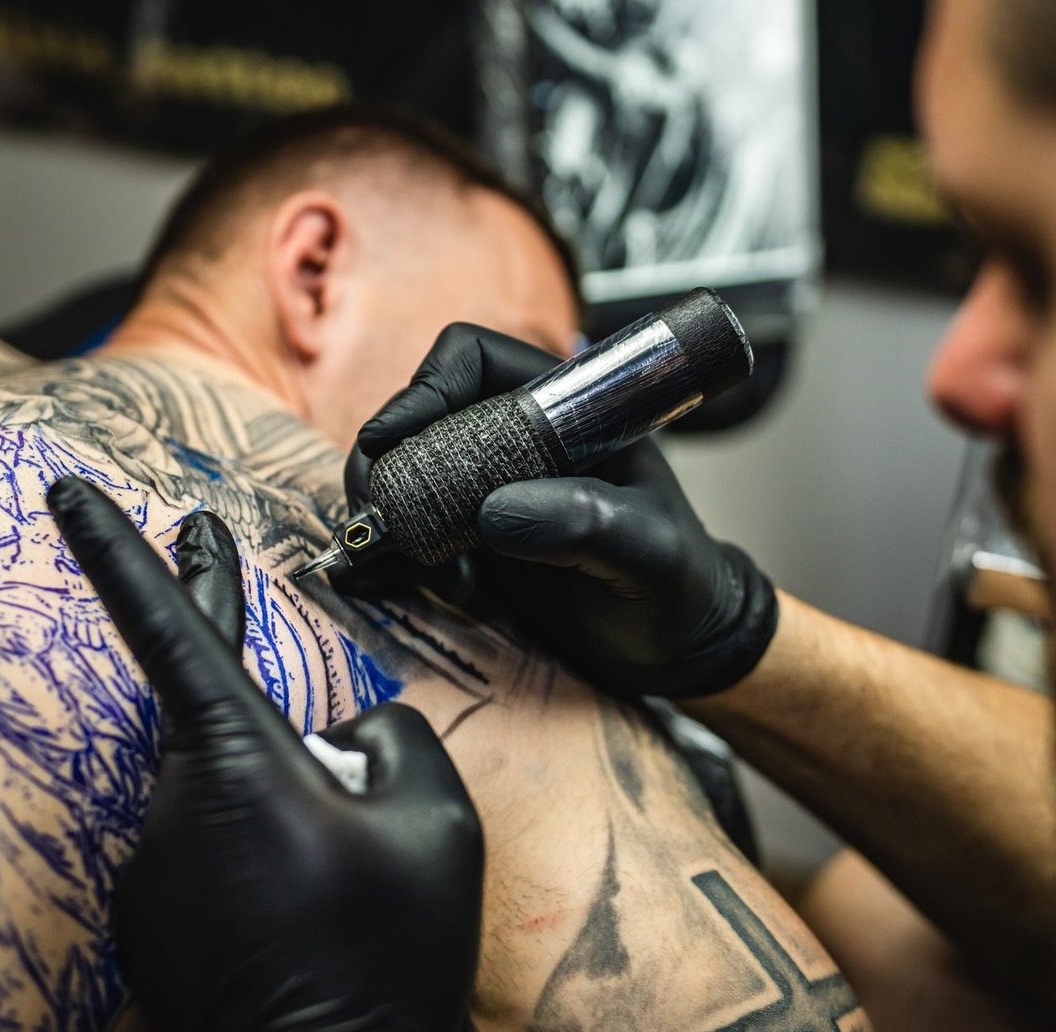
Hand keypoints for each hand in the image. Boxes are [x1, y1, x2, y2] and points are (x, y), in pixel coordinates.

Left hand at [47, 477, 483, 1031]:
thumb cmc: (387, 953)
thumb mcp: (437, 819)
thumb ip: (389, 736)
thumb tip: (338, 738)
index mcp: (238, 761)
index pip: (167, 629)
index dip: (119, 551)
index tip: (65, 489)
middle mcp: (170, 804)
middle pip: (201, 694)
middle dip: (207, 607)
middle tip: (205, 531)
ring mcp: (147, 867)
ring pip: (216, 782)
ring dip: (272, 792)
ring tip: (342, 871)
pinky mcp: (142, 918)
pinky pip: (199, 844)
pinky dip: (249, 847)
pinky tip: (300, 905)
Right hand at [346, 323, 778, 698]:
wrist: (672, 648)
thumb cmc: (676, 587)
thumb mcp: (649, 553)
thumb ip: (587, 525)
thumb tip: (494, 512)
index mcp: (563, 409)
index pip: (473, 358)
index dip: (425, 388)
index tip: (393, 442)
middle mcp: (515, 439)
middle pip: (418, 415)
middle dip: (385, 461)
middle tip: (379, 518)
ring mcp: (485, 489)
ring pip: (401, 474)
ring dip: (386, 518)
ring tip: (411, 571)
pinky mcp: (466, 542)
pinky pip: (405, 533)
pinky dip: (390, 558)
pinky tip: (414, 588)